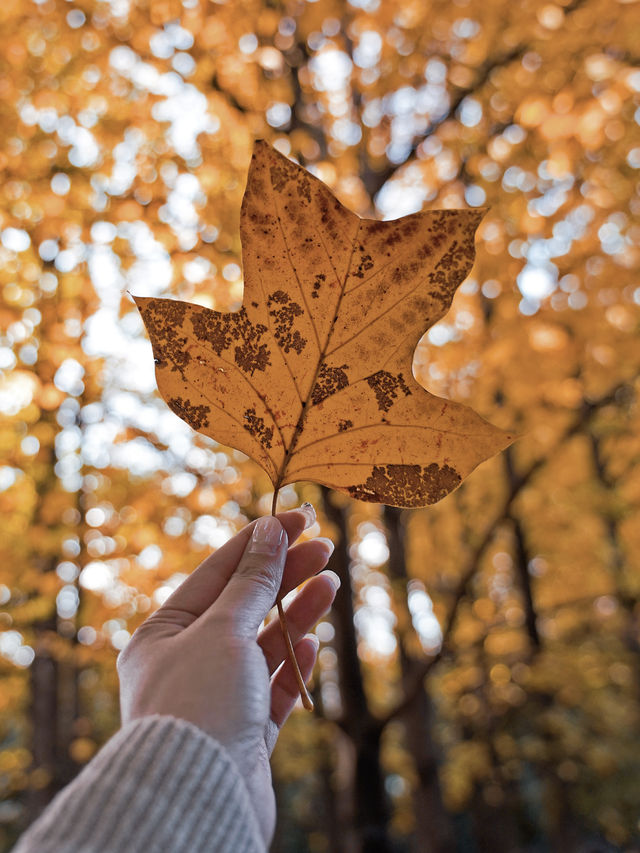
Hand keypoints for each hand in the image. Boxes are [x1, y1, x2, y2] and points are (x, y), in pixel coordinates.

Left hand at [116, 504, 336, 843]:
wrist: (198, 800)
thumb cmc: (199, 704)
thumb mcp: (224, 630)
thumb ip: (251, 581)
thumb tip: (269, 530)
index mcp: (163, 634)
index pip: (218, 573)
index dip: (260, 542)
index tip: (298, 518)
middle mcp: (186, 663)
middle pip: (243, 605)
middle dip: (284, 575)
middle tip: (324, 547)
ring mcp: (217, 698)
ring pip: (263, 644)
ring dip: (296, 612)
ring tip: (330, 582)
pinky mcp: (244, 732)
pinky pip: (273, 688)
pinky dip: (293, 662)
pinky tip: (314, 641)